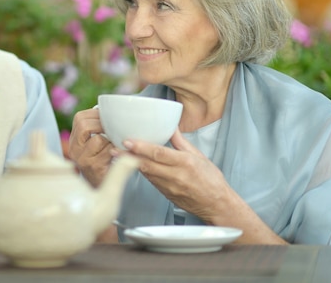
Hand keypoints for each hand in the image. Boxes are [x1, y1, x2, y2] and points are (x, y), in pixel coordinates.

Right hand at [68, 108, 113, 186]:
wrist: (105, 184)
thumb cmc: (104, 158)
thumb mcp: (96, 141)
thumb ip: (99, 126)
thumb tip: (114, 107)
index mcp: (74, 138)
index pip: (80, 118)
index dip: (96, 114)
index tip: (108, 117)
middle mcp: (74, 148)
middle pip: (84, 125)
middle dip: (102, 124)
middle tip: (113, 128)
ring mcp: (82, 158)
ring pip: (98, 138)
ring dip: (110, 139)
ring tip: (114, 144)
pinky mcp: (92, 167)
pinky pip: (107, 151)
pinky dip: (115, 150)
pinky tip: (117, 154)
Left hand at [115, 130, 286, 243]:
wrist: (217, 205)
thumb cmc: (211, 180)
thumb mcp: (199, 156)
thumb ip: (181, 142)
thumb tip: (171, 126)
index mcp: (185, 163)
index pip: (159, 154)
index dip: (142, 148)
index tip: (127, 141)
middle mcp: (176, 176)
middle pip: (147, 164)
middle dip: (128, 156)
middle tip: (113, 148)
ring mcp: (169, 187)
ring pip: (146, 173)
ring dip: (130, 164)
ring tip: (116, 155)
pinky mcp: (165, 194)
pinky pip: (150, 181)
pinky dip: (140, 172)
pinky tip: (130, 165)